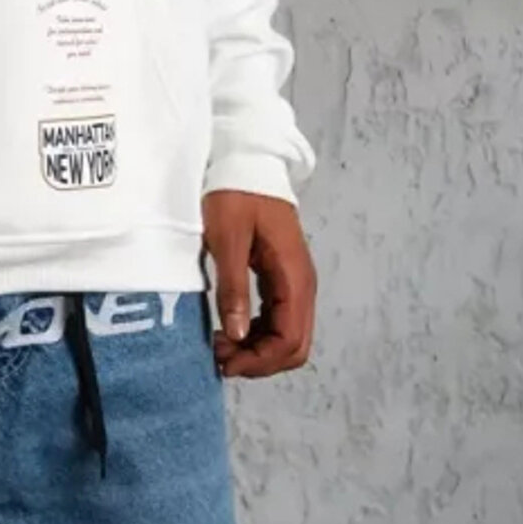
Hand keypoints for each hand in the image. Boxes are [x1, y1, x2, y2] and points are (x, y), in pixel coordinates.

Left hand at [202, 190, 316, 378]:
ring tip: (221, 344)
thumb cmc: (236, 192)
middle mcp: (301, 284)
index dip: (260, 361)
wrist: (247, 160)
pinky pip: (278, 318)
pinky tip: (231, 328)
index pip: (289, 340)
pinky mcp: (282, 277)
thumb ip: (233, 287)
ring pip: (287, 335)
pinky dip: (258, 332)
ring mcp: (294, 281)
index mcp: (294, 276)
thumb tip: (237, 335)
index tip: (225, 362)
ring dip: (258, 349)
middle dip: (259, 361)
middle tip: (220, 356)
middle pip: (294, 346)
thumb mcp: (227, 238)